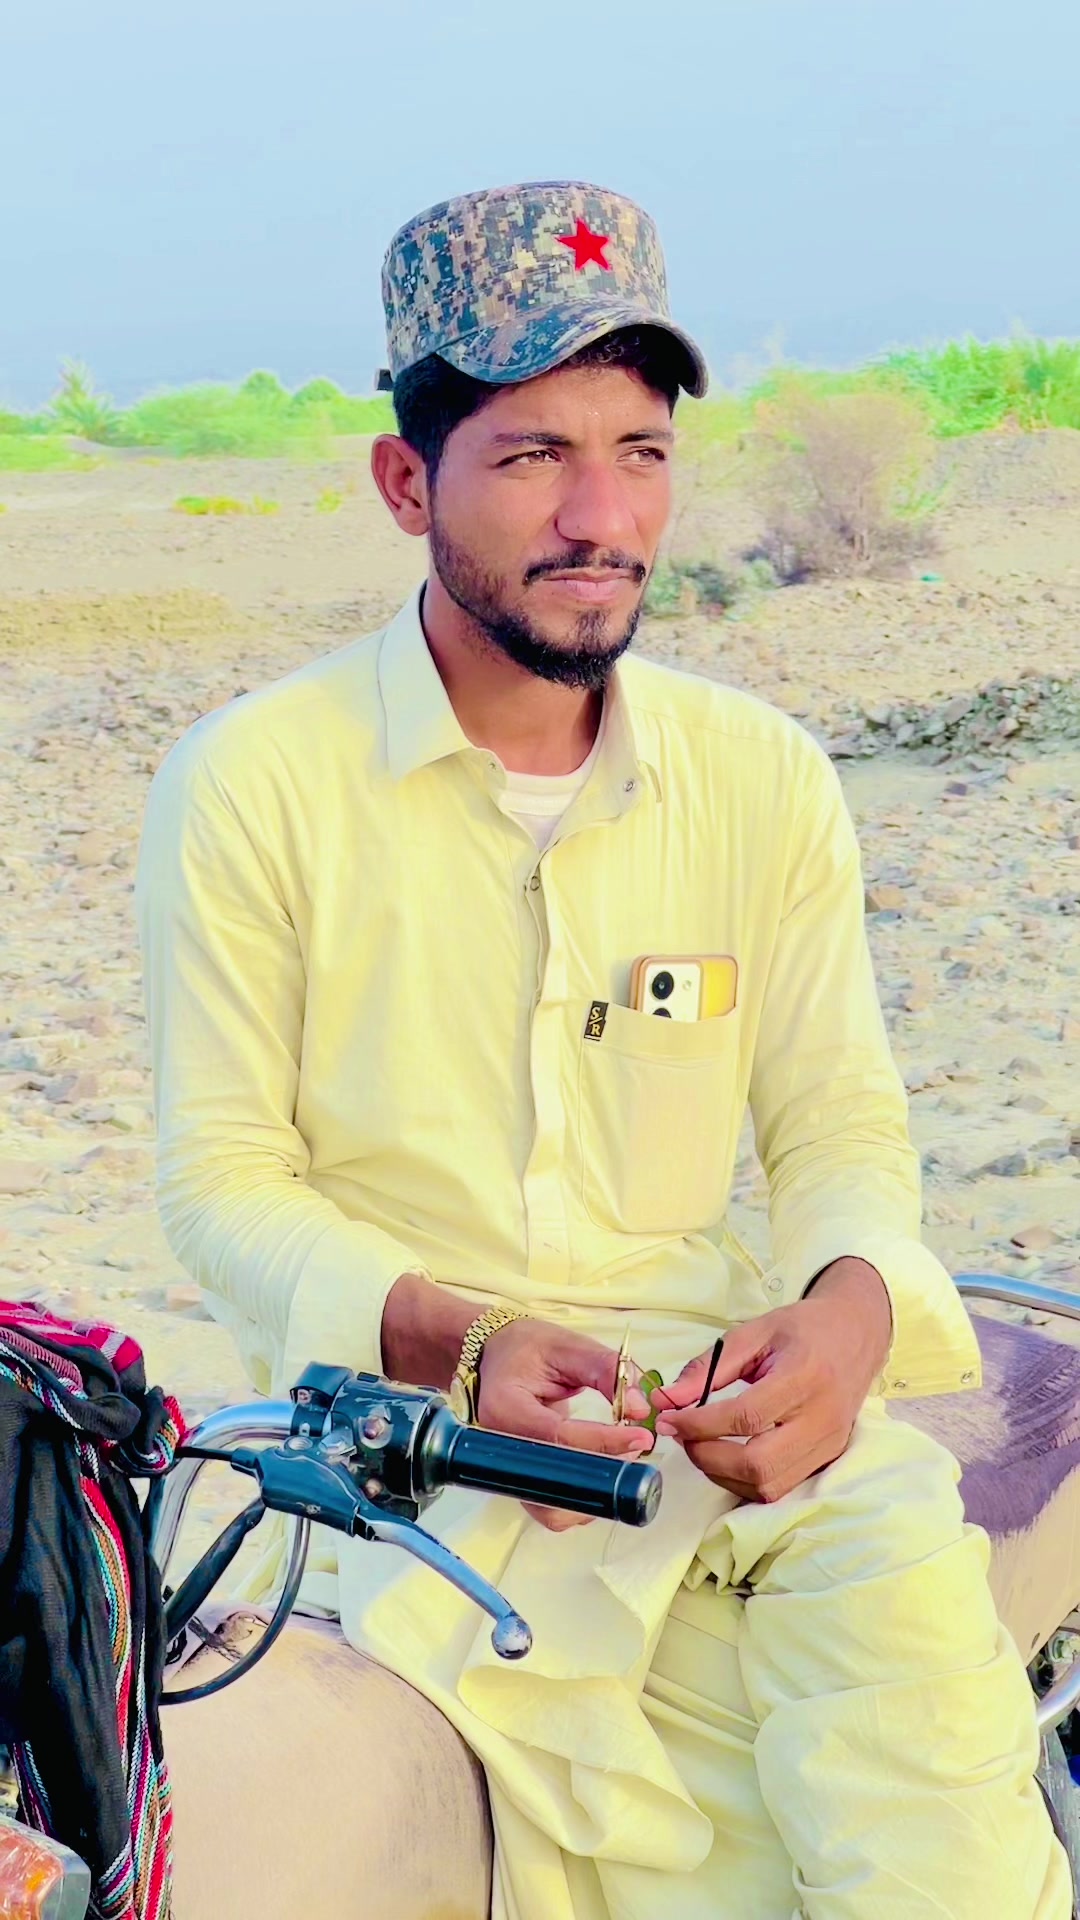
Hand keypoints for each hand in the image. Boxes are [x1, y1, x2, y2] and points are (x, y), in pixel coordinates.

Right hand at [478, 1320, 653, 1531]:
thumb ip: (606, 1371)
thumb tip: (640, 1408)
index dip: (603, 1442)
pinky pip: (551, 1506)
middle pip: (553, 1482)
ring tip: (621, 1459)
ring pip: (552, 1508)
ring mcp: (507, 1470)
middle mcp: (498, 1448)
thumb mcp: (568, 1345)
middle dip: (601, 1474)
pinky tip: (603, 1473)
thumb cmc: (528, 1348)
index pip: (557, 1437)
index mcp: (504, 1408)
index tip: (640, 1436)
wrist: (496, 1356)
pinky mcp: (521, 1479)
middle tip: (635, 1448)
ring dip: (593, 1495)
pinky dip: (581, 1500)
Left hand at [651, 1258, 891, 1503]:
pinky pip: (781, 1488)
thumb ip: (709, 1368)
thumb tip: (667, 1399)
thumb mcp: (753, 1333)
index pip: (747, 1416)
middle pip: (759, 1464)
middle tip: (683, 1437)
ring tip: (702, 1446)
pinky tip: (728, 1458)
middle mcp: (822, 1418)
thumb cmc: (802, 1329)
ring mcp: (828, 1444)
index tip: (669, 1419)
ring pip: (769, 1485)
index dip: (700, 1424)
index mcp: (804, 1376)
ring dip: (723, 1475)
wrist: (856, 1335)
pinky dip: (745, 1482)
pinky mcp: (829, 1459)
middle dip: (708, 1458)